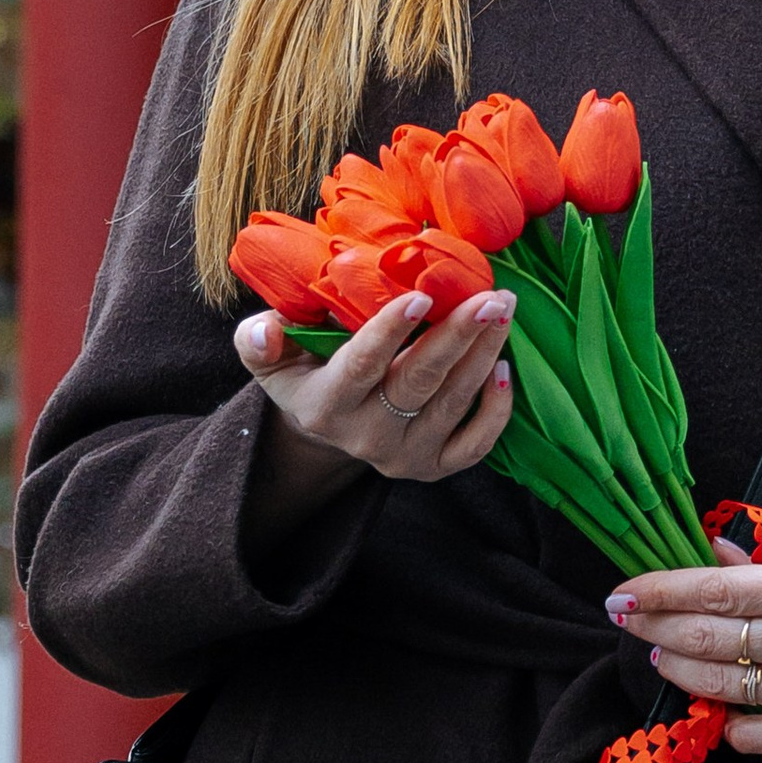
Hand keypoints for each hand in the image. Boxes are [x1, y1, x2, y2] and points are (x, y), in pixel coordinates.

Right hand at [234, 286, 516, 539]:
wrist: (324, 422)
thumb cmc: (302, 368)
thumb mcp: (269, 354)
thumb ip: (258, 339)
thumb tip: (264, 331)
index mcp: (325, 405)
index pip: (362, 365)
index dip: (391, 331)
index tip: (422, 295)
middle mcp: (365, 437)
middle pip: (418, 381)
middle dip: (458, 335)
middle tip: (490, 295)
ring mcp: (402, 456)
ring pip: (452, 403)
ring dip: (484, 354)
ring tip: (503, 309)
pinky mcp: (432, 467)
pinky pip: (474, 444)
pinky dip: (495, 409)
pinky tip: (504, 367)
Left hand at [608, 536, 761, 762]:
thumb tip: (718, 558)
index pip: (717, 588)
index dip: (660, 589)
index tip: (623, 589)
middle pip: (706, 637)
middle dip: (653, 626)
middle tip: (624, 616)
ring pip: (721, 686)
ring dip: (679, 668)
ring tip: (663, 651)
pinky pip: (753, 736)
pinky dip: (726, 720)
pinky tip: (719, 701)